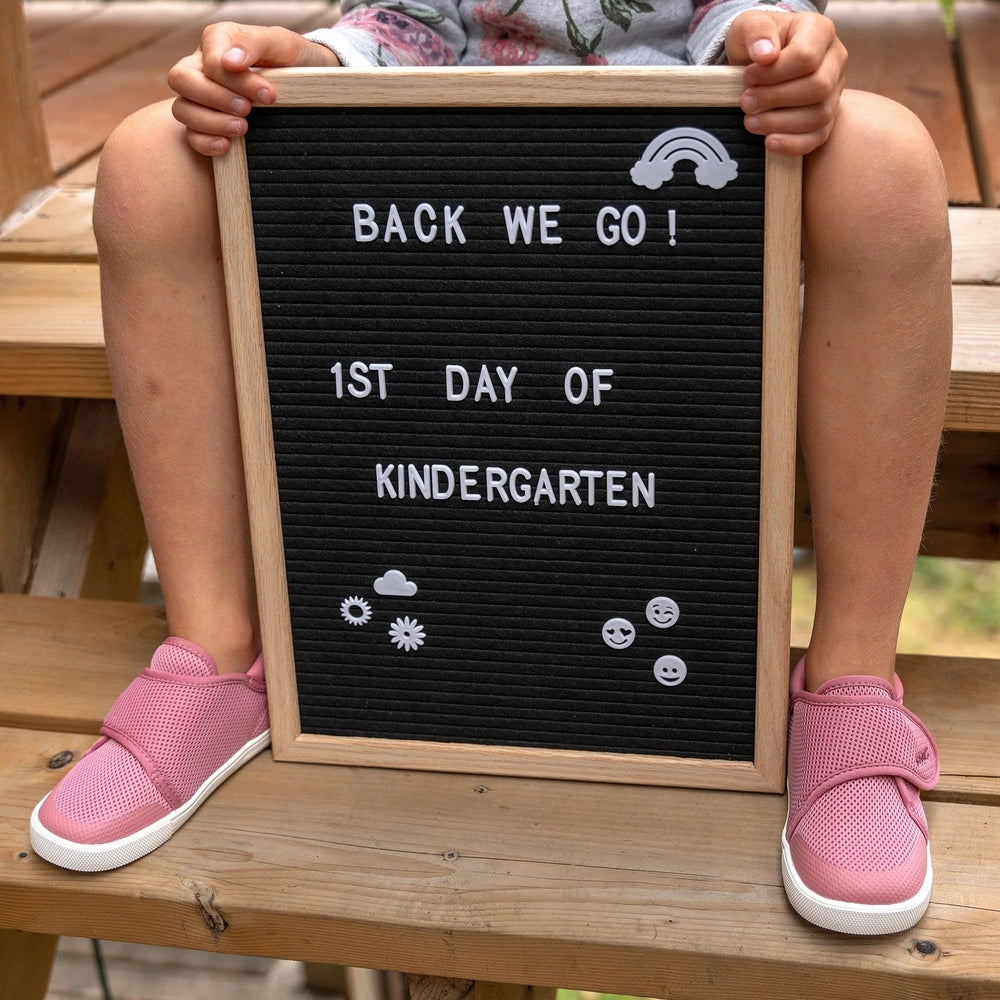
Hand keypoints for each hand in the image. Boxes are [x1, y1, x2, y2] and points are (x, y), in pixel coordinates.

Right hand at [168, 22, 340, 154]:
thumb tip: (230, 61)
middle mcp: (201, 67)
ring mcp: (200, 97)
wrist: (309, 85)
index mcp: (216, 41)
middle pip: (180, 80)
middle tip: (247, 110)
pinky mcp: (205, 125)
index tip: (268, 95)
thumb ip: (254, 43)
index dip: (237, 81)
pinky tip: (227, 146)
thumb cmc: (292, 60)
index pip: (210, 61)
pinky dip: (206, 143)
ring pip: (181, 109)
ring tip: (243, 128)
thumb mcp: (281, 44)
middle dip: (216, 98)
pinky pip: (190, 137)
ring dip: (211, 122)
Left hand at [726, 11, 846, 155]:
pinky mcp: (827, 117)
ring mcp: (834, 91)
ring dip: (780, 123)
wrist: (759, 64)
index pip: (806, 57)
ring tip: (751, 122)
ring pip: (819, 115)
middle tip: (745, 102)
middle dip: (775, 99)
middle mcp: (835, 60)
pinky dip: (793, 144)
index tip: (747, 77)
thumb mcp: (749, 25)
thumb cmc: (757, 43)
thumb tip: (765, 54)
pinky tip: (769, 142)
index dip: (773, 73)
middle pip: (818, 87)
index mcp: (820, 31)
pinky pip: (819, 137)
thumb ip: (756, 31)